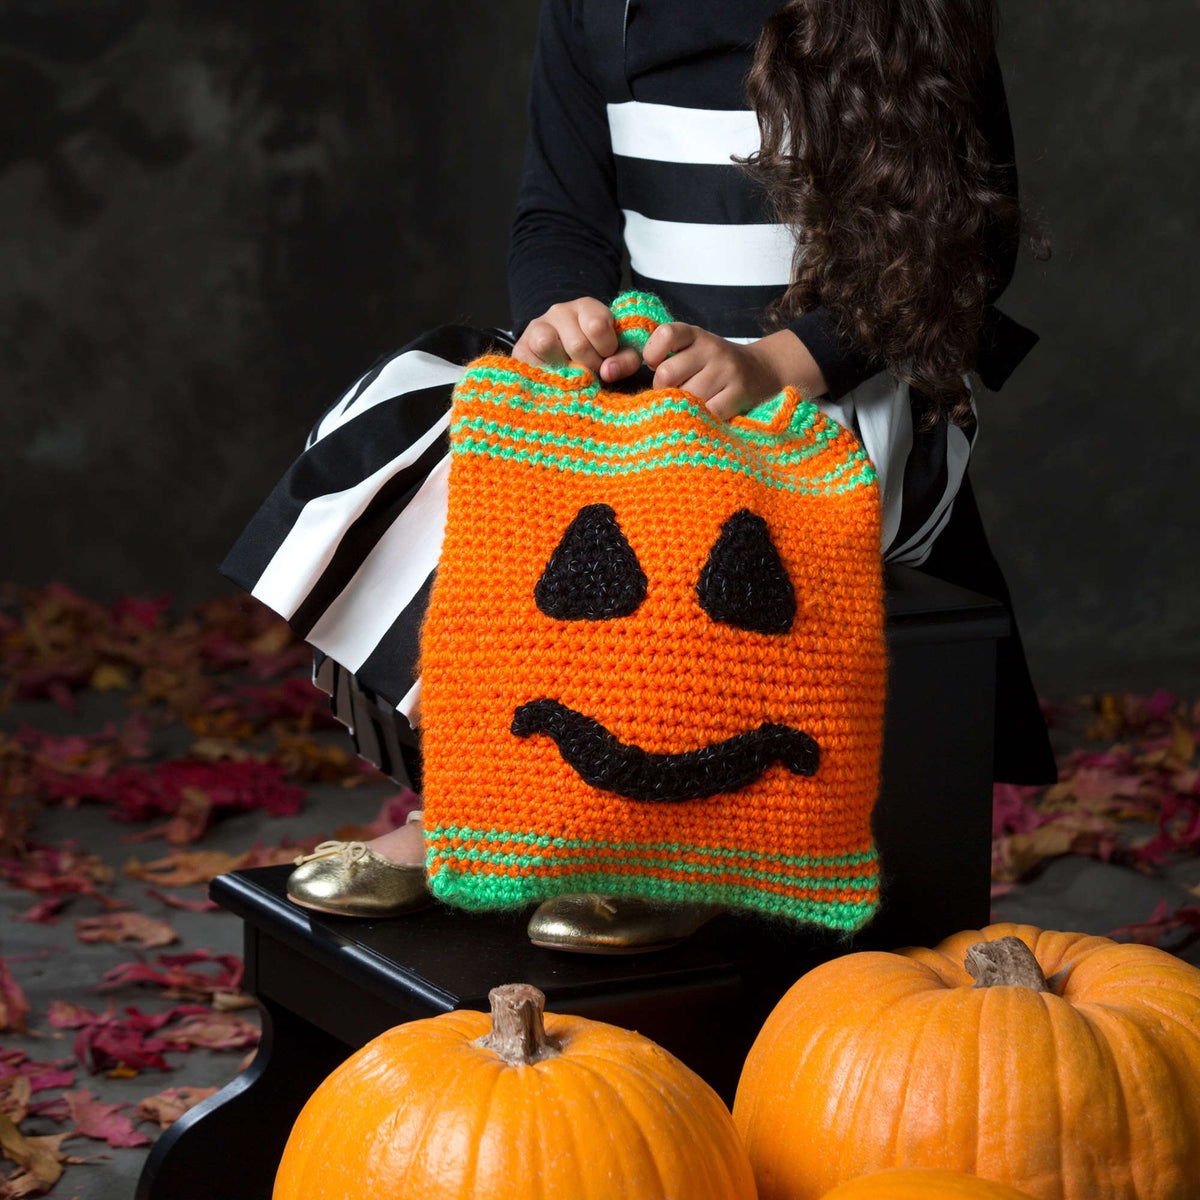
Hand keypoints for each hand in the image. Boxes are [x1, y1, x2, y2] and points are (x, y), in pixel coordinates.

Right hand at [512, 297, 641, 383]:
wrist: (564, 361)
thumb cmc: (596, 356)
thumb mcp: (618, 355)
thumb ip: (625, 360)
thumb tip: (608, 371)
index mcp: (587, 307)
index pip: (597, 325)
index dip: (606, 349)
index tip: (606, 356)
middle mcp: (560, 311)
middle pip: (576, 343)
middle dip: (589, 366)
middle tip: (590, 371)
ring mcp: (537, 326)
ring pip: (547, 343)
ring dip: (564, 368)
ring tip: (572, 373)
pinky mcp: (521, 347)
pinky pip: (530, 360)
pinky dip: (546, 374)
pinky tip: (556, 376)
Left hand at [642, 325, 827, 420]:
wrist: (763, 372)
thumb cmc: (715, 366)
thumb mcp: (694, 349)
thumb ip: (667, 356)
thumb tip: (621, 375)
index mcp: (695, 335)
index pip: (664, 335)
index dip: (652, 354)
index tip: (654, 366)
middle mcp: (712, 349)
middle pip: (668, 374)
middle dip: (662, 391)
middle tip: (671, 395)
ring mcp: (727, 371)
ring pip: (686, 397)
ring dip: (681, 408)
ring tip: (689, 407)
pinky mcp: (738, 394)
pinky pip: (706, 413)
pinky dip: (700, 420)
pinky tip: (702, 418)